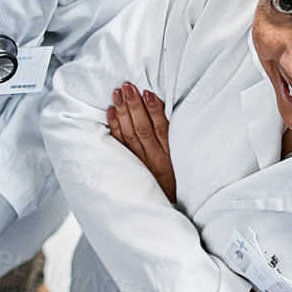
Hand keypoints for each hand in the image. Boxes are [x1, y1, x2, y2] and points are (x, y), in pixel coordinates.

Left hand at [108, 82, 175, 202]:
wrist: (164, 205)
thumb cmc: (176, 176)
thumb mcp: (181, 158)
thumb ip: (173, 136)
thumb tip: (165, 107)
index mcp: (170, 154)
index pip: (162, 128)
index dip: (154, 109)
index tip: (147, 92)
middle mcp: (154, 158)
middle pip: (142, 129)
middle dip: (134, 106)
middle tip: (126, 87)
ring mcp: (139, 162)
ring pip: (129, 135)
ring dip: (122, 113)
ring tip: (117, 93)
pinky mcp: (128, 166)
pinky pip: (119, 145)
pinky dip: (114, 127)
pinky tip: (110, 112)